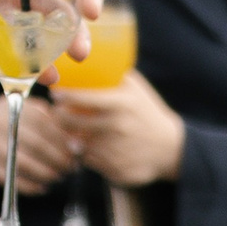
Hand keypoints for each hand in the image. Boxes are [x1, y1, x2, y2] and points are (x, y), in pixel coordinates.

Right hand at [0, 94, 76, 191]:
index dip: (65, 140)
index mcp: (14, 107)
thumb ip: (47, 117)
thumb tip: (77, 139)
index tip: (78, 151)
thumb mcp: (20, 107)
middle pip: (38, 145)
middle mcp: (1, 124)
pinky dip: (29, 186)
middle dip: (60, 160)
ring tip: (57, 177)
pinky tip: (41, 188)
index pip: (47, 124)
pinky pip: (10, 178)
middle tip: (71, 168)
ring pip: (26, 163)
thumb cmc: (0, 119)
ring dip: (47, 174)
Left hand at [52, 72, 186, 187]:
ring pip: (78, 144)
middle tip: (58, 112)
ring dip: (72, 137)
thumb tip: (85, 56)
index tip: (55, 94)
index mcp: (123, 104)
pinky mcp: (116, 170)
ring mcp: (118, 150)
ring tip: (75, 129)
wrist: (171, 148)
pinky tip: (92, 147)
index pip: (83, 98)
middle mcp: (120, 127)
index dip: (65, 96)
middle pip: (73, 123)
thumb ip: (113, 75)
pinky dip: (86, 154)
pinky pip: (88, 161)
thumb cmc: (147, 113)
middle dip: (61, 117)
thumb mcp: (136, 90)